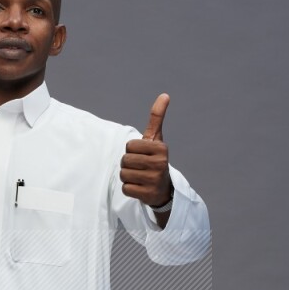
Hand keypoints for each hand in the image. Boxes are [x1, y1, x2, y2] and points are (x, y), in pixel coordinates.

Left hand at [120, 93, 173, 207]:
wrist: (162, 189)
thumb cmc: (154, 159)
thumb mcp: (156, 139)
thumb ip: (156, 118)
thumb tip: (164, 95)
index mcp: (161, 148)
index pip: (129, 146)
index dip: (132, 150)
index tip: (142, 155)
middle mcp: (160, 163)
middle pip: (125, 160)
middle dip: (128, 164)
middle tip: (140, 167)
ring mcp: (154, 180)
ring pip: (123, 174)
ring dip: (127, 177)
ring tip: (139, 177)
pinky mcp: (147, 194)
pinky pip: (125, 189)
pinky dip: (129, 189)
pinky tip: (140, 187)